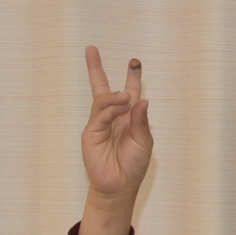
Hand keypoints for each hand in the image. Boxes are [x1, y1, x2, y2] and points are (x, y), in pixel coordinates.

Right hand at [81, 46, 151, 198]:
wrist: (119, 185)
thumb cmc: (134, 164)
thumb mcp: (145, 141)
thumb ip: (141, 121)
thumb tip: (142, 100)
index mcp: (129, 117)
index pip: (131, 93)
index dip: (132, 78)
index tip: (134, 62)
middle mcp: (114, 117)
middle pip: (103, 88)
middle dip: (96, 68)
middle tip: (91, 48)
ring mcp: (100, 124)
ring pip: (102, 100)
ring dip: (115, 95)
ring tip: (126, 95)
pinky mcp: (91, 132)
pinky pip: (99, 115)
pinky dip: (110, 109)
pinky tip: (120, 106)